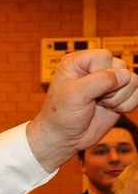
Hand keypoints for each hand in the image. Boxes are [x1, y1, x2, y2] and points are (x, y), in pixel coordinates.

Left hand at [26, 49, 137, 171]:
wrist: (66, 137)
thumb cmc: (62, 115)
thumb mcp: (75, 95)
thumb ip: (99, 81)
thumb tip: (125, 75)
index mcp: (78, 62)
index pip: (104, 56)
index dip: (100, 73)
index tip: (84, 89)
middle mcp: (95, 69)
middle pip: (121, 67)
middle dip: (111, 88)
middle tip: (94, 100)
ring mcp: (109, 82)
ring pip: (133, 80)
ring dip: (119, 98)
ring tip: (100, 105)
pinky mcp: (120, 95)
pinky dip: (127, 105)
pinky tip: (111, 110)